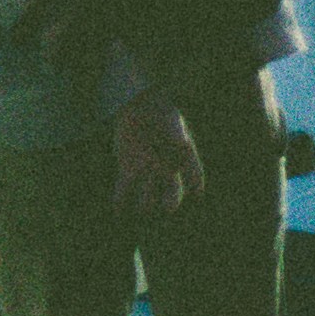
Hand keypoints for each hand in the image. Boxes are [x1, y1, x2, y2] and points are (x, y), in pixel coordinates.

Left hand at [112, 96, 201, 218]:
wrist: (138, 106)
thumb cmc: (158, 111)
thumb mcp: (169, 119)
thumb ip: (174, 131)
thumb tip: (181, 142)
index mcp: (181, 157)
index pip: (193, 173)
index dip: (195, 182)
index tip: (197, 191)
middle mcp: (167, 168)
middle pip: (172, 190)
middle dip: (171, 200)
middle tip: (169, 207)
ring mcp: (148, 170)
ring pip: (148, 193)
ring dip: (146, 202)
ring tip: (143, 208)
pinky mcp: (128, 169)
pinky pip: (125, 187)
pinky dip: (120, 198)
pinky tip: (117, 209)